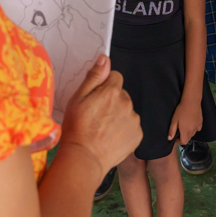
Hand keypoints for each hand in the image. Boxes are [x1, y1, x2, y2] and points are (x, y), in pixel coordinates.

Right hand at [60, 54, 140, 173]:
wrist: (84, 158)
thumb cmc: (77, 128)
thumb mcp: (78, 98)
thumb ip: (94, 77)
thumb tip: (105, 58)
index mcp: (112, 91)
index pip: (115, 77)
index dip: (104, 86)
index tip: (95, 98)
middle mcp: (127, 103)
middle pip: (121, 94)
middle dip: (112, 101)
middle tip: (97, 116)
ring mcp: (134, 120)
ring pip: (127, 110)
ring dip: (118, 115)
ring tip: (103, 128)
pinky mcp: (138, 135)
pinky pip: (132, 125)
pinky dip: (124, 129)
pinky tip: (111, 137)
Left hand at [166, 99, 203, 146]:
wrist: (191, 102)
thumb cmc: (181, 111)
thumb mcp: (174, 120)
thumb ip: (172, 130)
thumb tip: (169, 139)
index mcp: (185, 131)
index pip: (184, 142)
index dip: (179, 141)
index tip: (176, 137)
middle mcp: (192, 131)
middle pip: (188, 138)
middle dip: (184, 136)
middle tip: (180, 130)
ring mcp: (198, 126)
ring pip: (193, 133)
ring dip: (189, 133)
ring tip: (185, 126)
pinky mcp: (201, 122)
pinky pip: (198, 129)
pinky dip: (194, 128)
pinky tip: (192, 123)